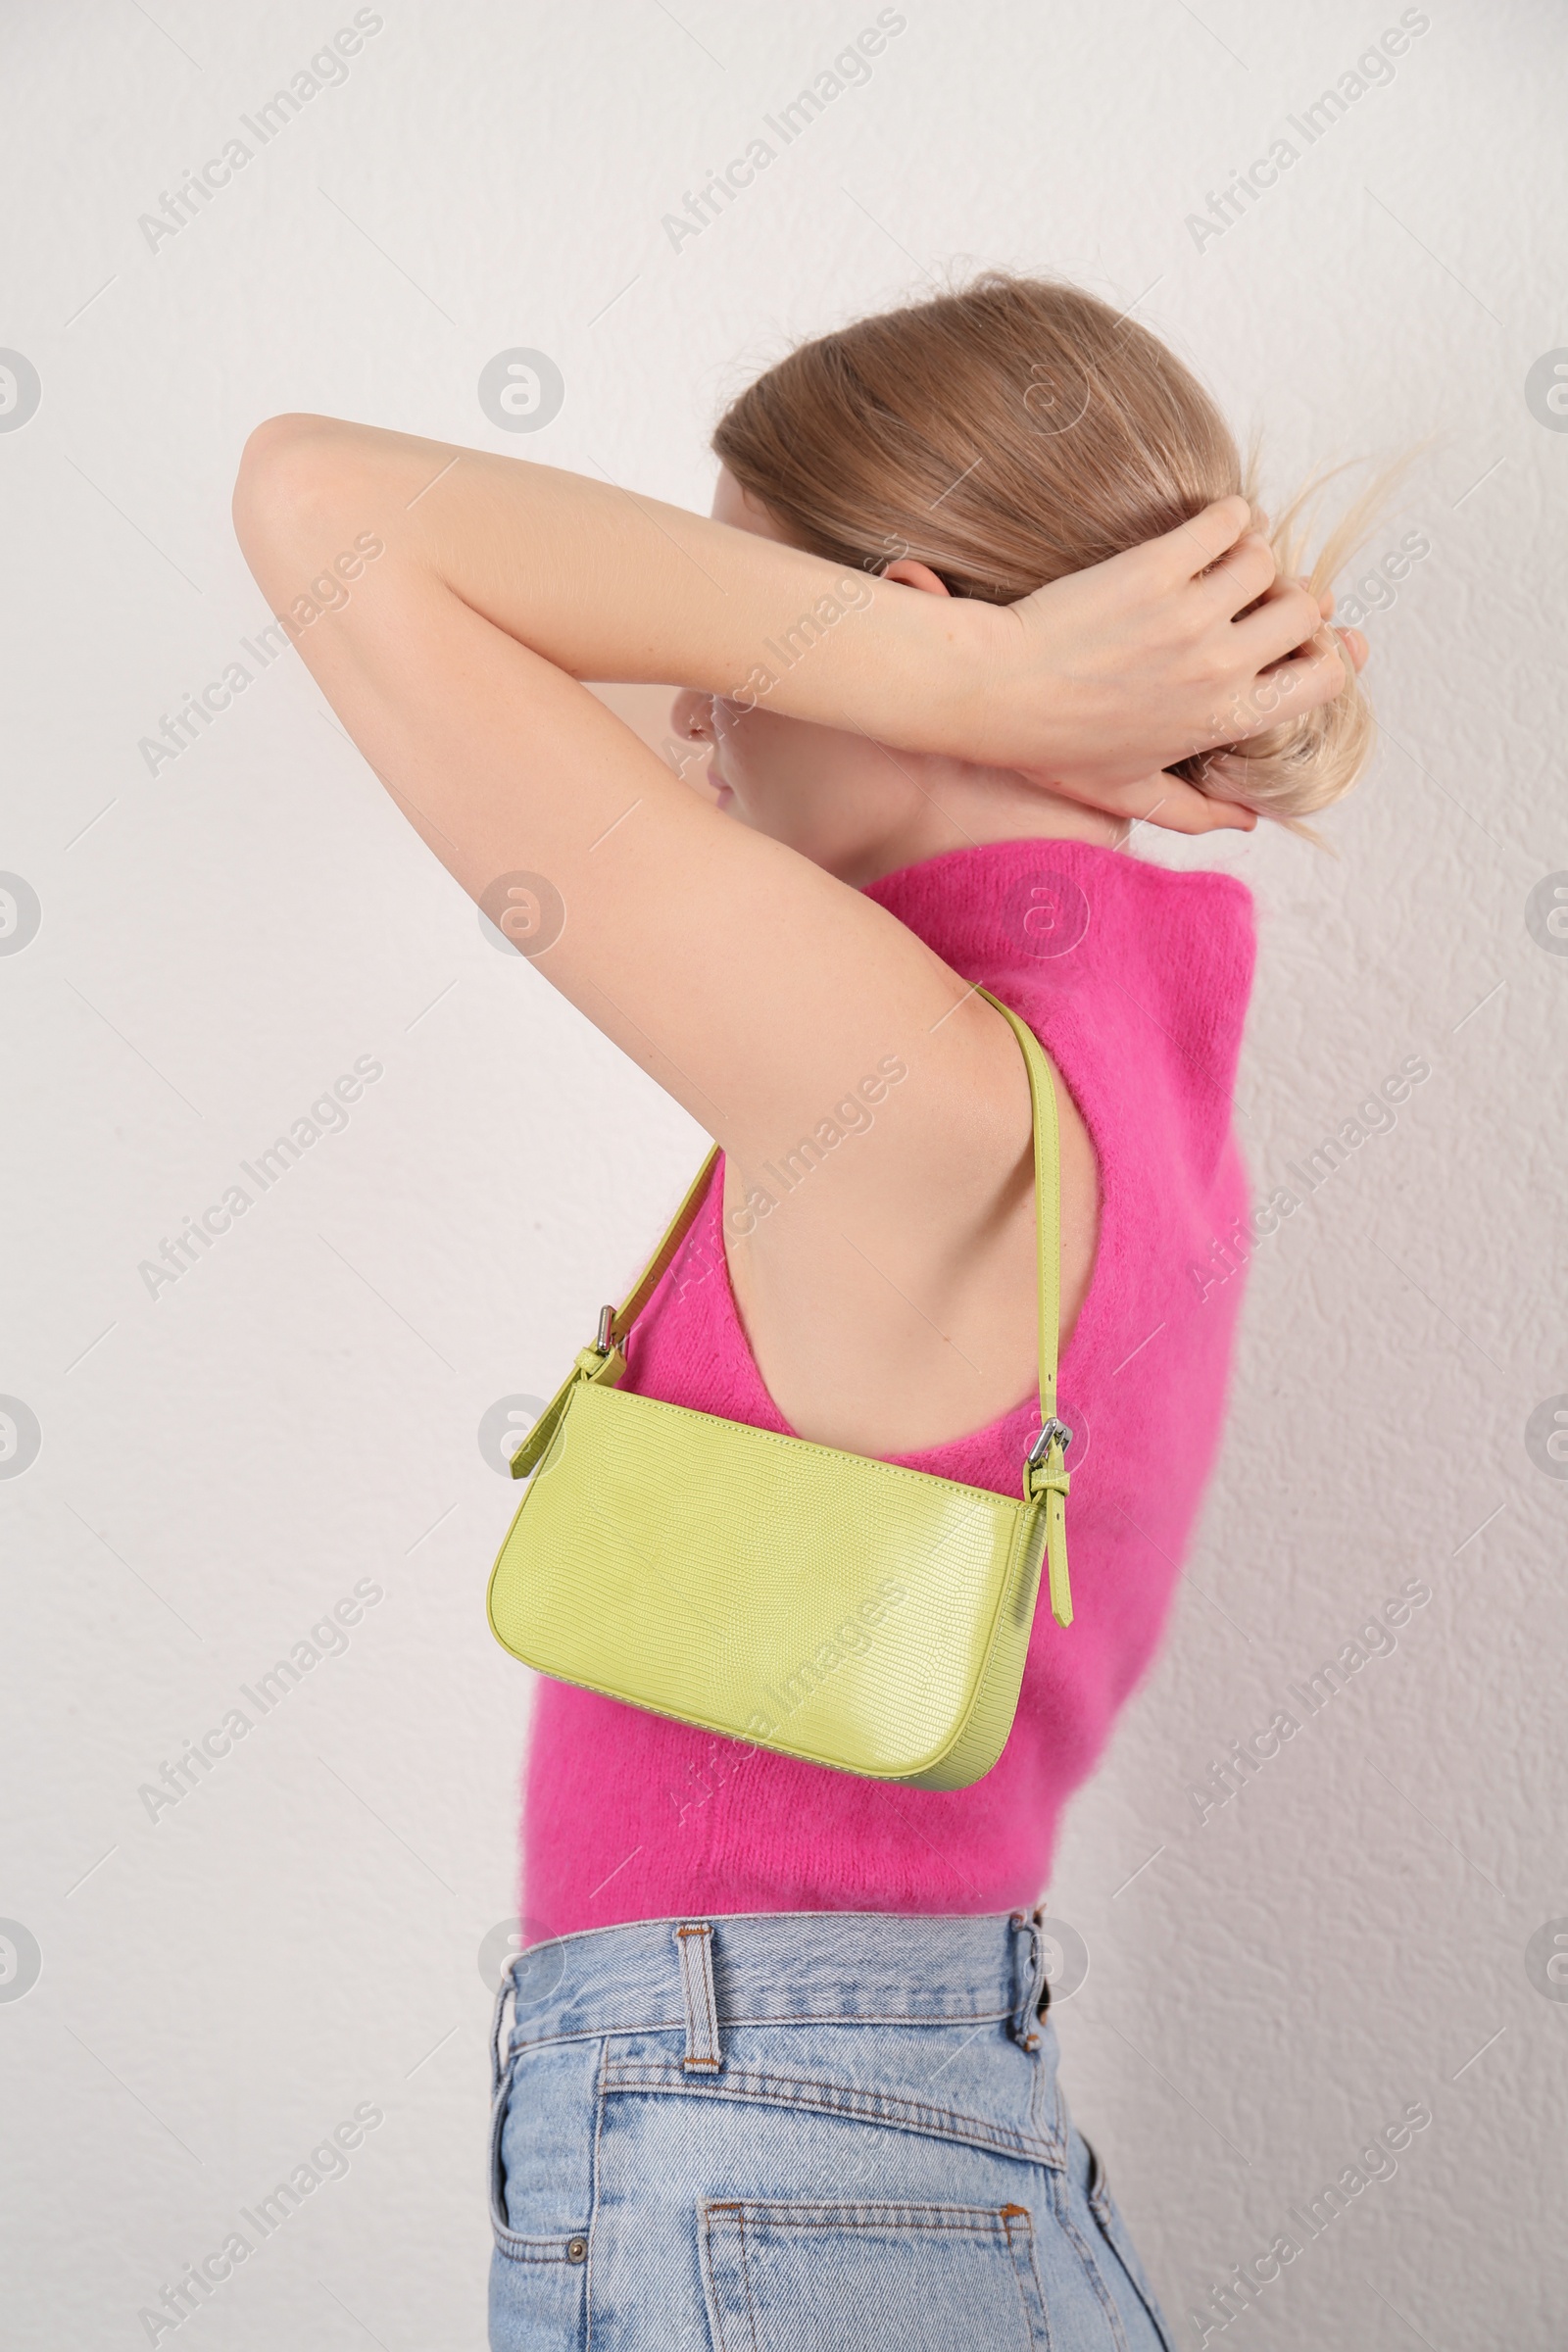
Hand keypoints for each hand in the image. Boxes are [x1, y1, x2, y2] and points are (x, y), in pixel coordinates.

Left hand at [962, 496, 1367, 831]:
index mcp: (1222, 718)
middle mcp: (1218, 666)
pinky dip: (1230, 517)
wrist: (993, 691)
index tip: (1298, 644)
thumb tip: (1249, 822)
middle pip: (1307, 610)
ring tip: (1226, 563)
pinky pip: (1226, 521)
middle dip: (1293, 599)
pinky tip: (1212, 528)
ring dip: (1255, 554)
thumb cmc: (1053, 747)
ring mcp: (1189, 612)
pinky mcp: (1155, 567)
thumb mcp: (1127, 794)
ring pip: (1269, 559)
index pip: (1325, 679)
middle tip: (1259, 599)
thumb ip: (1196, 812)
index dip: (1323, 655)